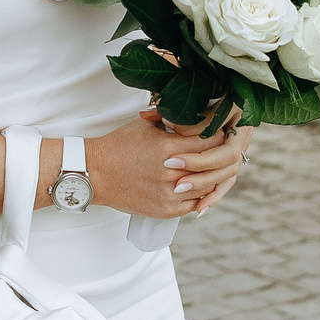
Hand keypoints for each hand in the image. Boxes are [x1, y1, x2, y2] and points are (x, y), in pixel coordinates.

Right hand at [80, 111, 241, 217]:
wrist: (97, 173)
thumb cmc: (121, 145)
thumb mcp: (146, 124)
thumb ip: (173, 119)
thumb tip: (196, 110)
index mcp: (167, 147)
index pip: (209, 140)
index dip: (217, 134)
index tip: (218, 131)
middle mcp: (171, 172)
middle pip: (213, 165)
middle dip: (219, 155)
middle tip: (222, 148)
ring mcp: (169, 194)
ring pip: (207, 186)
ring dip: (212, 176)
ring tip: (214, 166)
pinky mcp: (166, 210)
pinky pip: (195, 203)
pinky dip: (201, 194)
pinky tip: (200, 184)